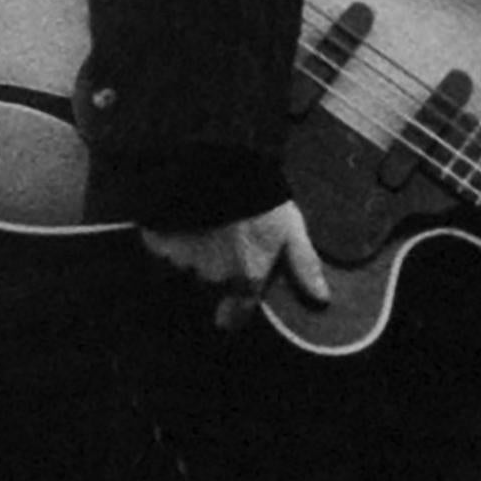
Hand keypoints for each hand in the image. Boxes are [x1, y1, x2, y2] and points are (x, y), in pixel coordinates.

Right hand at [141, 202, 330, 330]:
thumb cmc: (262, 199)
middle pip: (213, 281)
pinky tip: (184, 212)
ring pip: (189, 261)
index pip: (235, 313)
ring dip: (196, 246)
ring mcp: (183, 258)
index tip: (229, 316)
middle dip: (218, 267)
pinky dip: (172, 233)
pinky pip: (164, 243)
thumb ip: (303, 265)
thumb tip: (322, 298)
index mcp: (244, 276)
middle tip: (227, 237)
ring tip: (208, 218)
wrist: (218, 165)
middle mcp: (212, 275)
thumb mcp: (291, 229)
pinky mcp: (159, 239)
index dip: (233, 316)